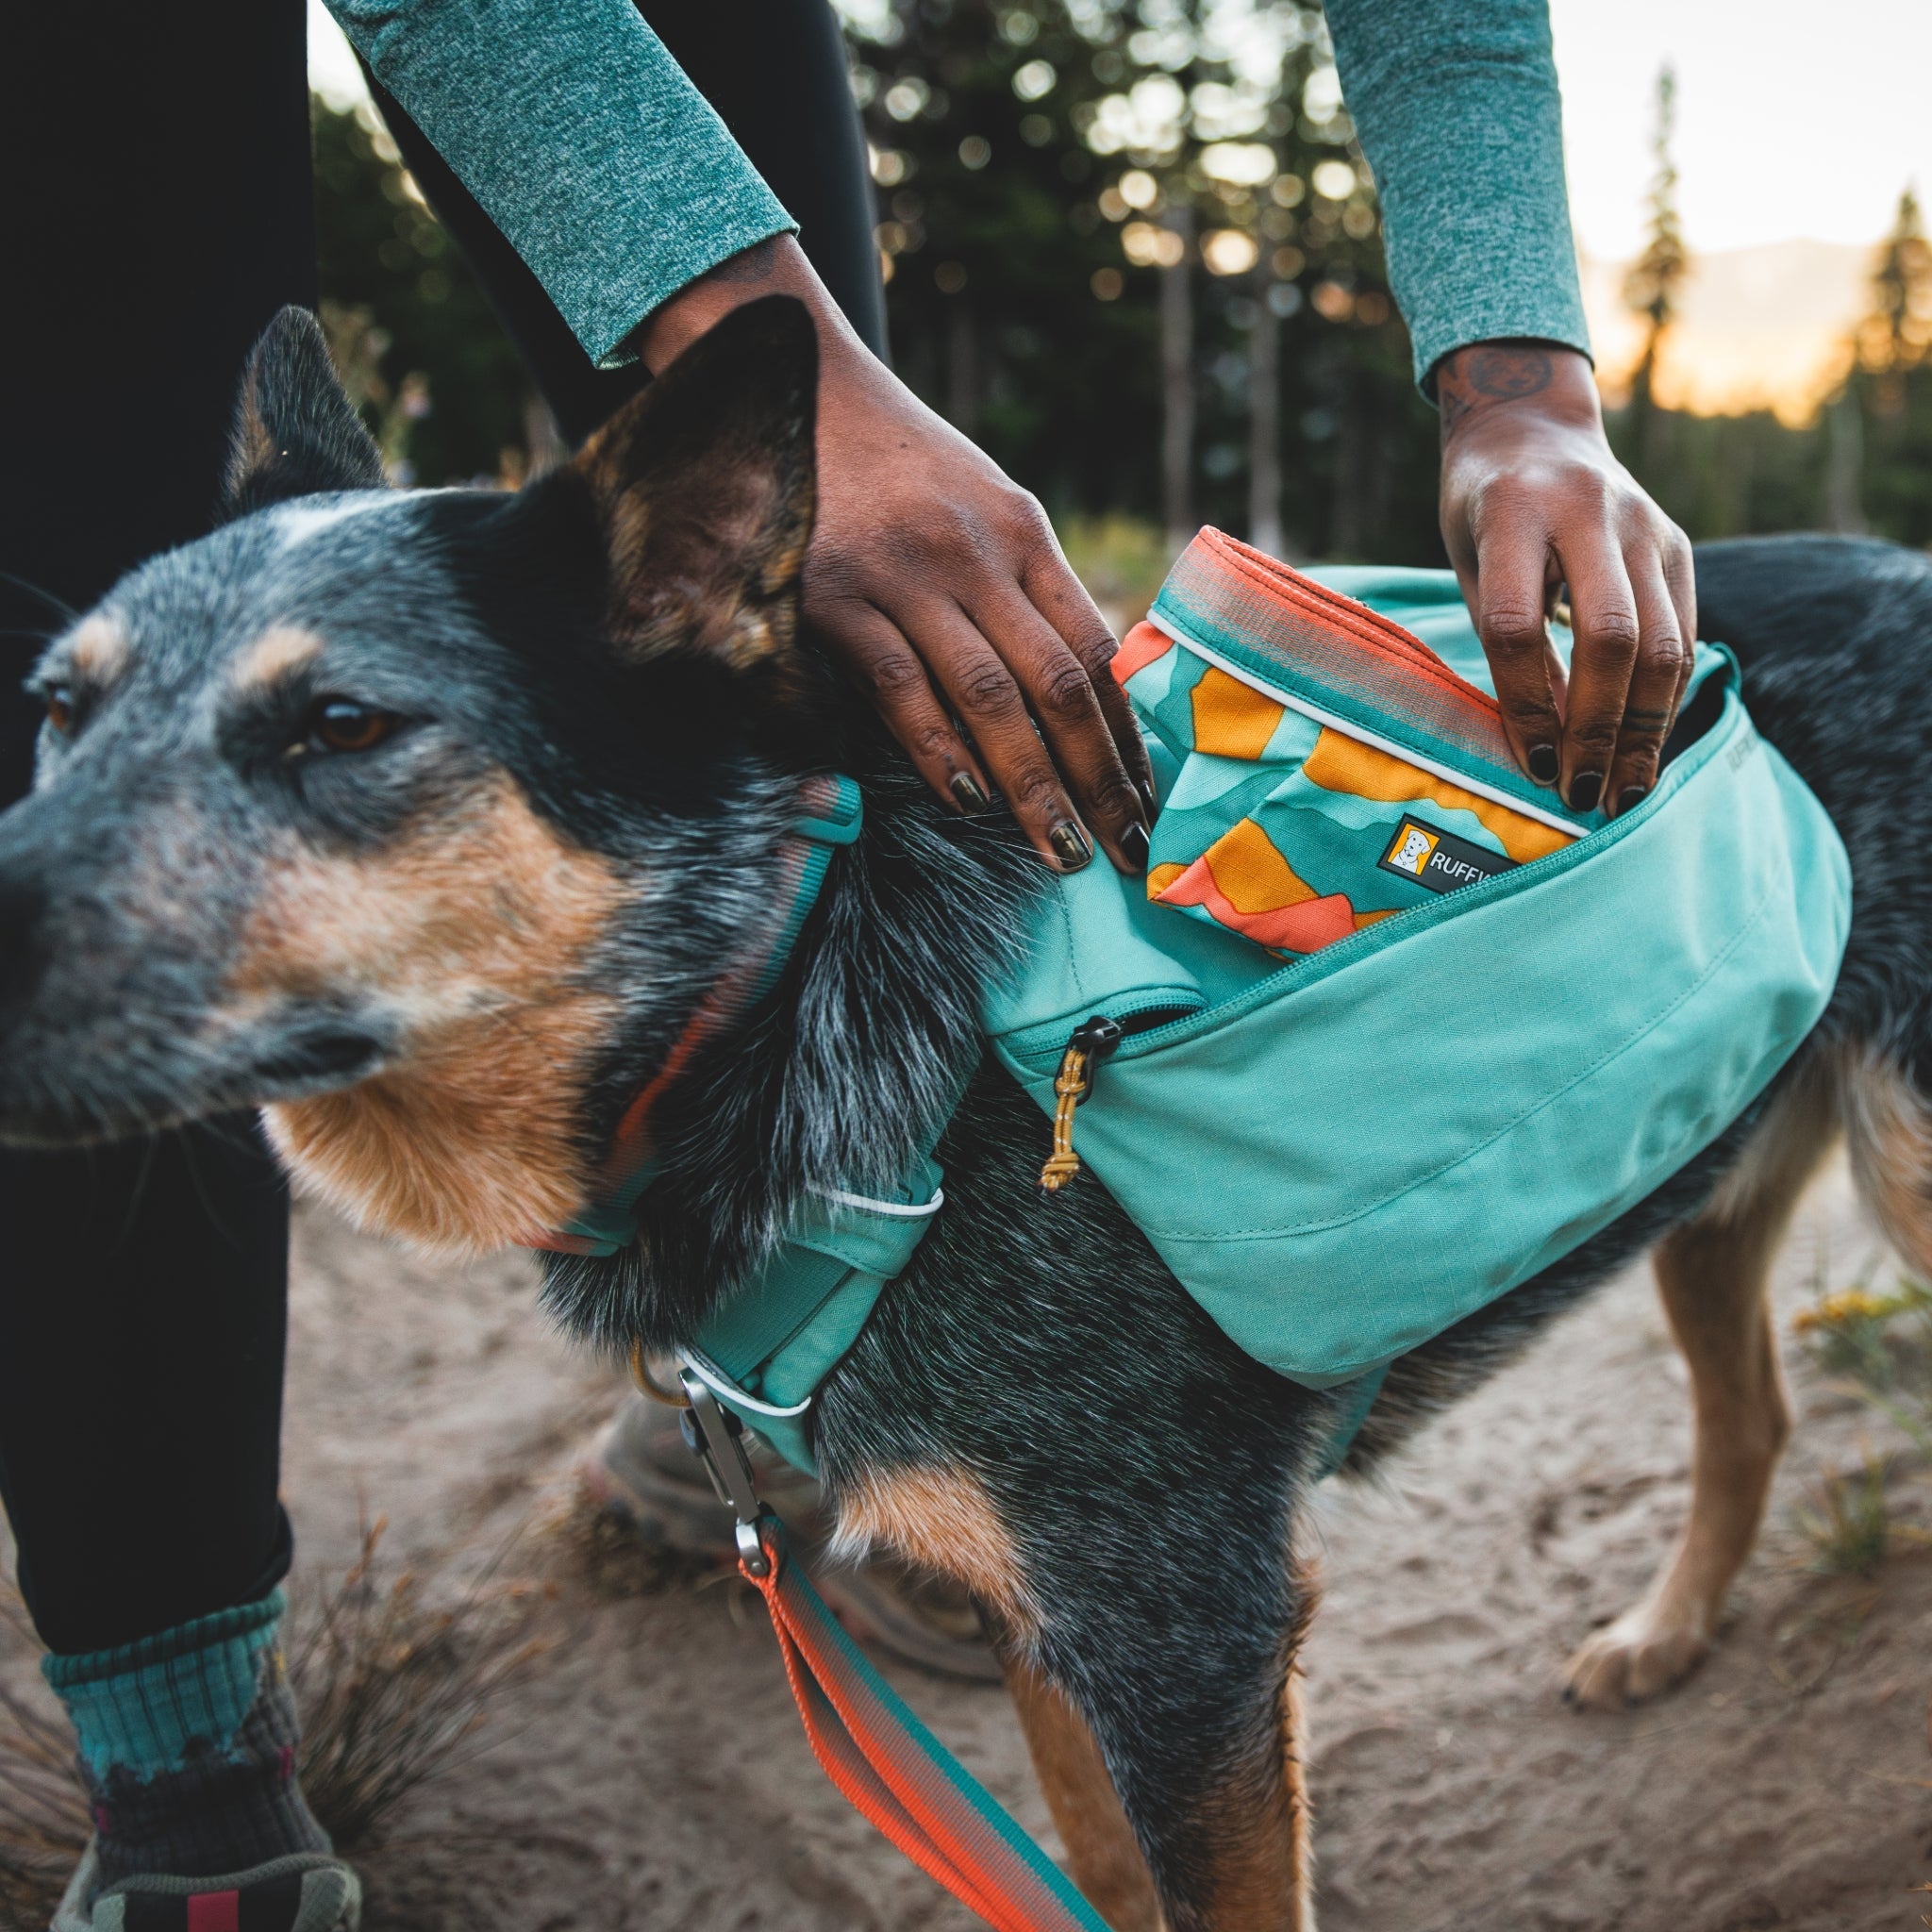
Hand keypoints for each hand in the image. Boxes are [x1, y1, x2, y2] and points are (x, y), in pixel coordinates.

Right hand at [634, 238, 1151, 873]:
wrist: (790, 390)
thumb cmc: (897, 466)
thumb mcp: (981, 506)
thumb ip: (1025, 588)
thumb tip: (1082, 688)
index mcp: (1022, 532)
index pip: (1095, 650)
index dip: (1127, 733)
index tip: (1148, 798)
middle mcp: (975, 554)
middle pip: (1057, 686)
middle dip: (1097, 779)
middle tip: (1124, 851)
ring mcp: (904, 575)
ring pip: (989, 699)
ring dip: (1032, 786)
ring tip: (1061, 850)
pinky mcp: (834, 597)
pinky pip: (901, 688)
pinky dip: (938, 749)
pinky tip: (966, 799)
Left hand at [1436, 342, 1694, 817]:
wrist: (1533, 425)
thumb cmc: (1483, 511)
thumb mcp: (1470, 563)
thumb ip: (1503, 643)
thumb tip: (1546, 747)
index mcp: (1515, 512)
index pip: (1518, 623)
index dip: (1526, 703)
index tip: (1534, 766)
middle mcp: (1589, 512)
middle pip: (1610, 637)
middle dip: (1599, 728)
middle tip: (1584, 794)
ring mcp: (1644, 527)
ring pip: (1663, 644)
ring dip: (1645, 730)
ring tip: (1624, 790)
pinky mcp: (1677, 544)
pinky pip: (1684, 636)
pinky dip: (1666, 700)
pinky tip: (1645, 747)